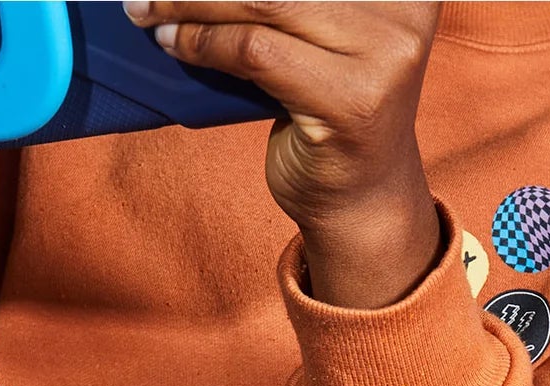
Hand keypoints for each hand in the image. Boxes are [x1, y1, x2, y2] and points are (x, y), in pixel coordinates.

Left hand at [127, 1, 441, 307]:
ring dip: (189, 4)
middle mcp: (402, 11)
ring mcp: (385, 56)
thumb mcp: (320, 37)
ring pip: (262, 1)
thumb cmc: (335, 115)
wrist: (365, 201)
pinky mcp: (352, 99)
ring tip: (147, 12)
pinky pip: (255, 51)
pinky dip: (203, 43)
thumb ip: (286, 3)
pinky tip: (174, 44)